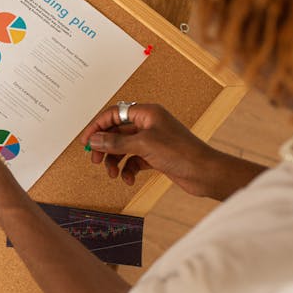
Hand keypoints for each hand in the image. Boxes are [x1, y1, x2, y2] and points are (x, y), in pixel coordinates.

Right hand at [77, 103, 225, 196]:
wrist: (206, 173)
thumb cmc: (182, 153)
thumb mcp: (143, 145)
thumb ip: (115, 142)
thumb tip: (94, 140)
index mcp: (147, 113)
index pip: (113, 114)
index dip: (97, 126)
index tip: (86, 140)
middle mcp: (148, 124)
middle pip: (116, 131)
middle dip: (105, 147)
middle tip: (95, 159)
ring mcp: (152, 140)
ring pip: (123, 147)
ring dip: (115, 161)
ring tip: (112, 174)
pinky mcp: (155, 155)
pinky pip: (133, 160)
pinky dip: (128, 169)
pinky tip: (129, 179)